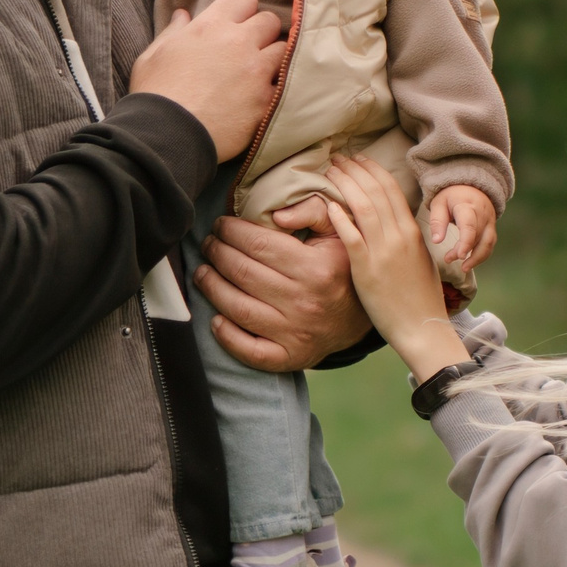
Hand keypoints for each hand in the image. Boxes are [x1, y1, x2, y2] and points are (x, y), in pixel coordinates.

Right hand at [129, 0, 284, 160]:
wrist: (166, 137)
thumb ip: (172, 32)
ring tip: (260, 73)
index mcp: (210, 26)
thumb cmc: (154, 95)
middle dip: (261, 32)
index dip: (241, 10)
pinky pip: (285, 85)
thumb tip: (182, 15)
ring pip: (283, 50)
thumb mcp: (152, 56)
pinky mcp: (266, 100)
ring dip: (273, 58)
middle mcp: (238, 42)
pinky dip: (277, 89)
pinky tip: (264, 97)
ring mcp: (256, 71)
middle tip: (249, 49)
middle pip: (269, 21)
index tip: (236, 24)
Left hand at [195, 206, 374, 371]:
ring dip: (211, 288)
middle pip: (243, 273)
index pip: (258, 244)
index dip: (231, 231)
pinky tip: (215, 319)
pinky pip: (250, 351)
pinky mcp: (290, 357)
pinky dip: (227, 337)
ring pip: (239, 308)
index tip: (220, 224)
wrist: (365, 316)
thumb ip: (312, 210)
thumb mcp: (339, 231)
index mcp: (316, 268)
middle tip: (208, 244)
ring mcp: (296, 333)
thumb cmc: (342, 266)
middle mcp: (305, 302)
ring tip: (202, 272)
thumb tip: (275, 214)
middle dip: (217, 253)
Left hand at [321, 157, 471, 379]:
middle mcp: (399, 236)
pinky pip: (351, 237)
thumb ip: (404, 237)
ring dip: (345, 185)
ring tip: (330, 172)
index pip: (391, 189)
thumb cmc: (419, 295)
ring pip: (363, 207)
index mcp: (413, 231)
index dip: (373, 169)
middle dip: (355, 169)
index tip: (358, 158)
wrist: (421, 326)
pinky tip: (328, 205)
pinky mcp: (368, 269)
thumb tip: (388, 221)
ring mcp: (384, 252)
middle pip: (375, 191)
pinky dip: (340, 218)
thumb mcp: (418, 258)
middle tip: (337, 158)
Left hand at [424, 184, 498, 271]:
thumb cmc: (450, 196)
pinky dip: (481, 255)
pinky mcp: (492, 228)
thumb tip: (437, 241)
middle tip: (448, 259)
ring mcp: (490, 221)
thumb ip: (437, 221)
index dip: (466, 242)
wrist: (470, 187)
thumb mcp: (439, 203)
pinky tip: (470, 262)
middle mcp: (483, 214)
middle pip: (477, 236)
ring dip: (476, 258)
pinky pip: (490, 244)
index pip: (470, 225)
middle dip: (464, 251)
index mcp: (467, 206)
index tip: (459, 256)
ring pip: (487, 243)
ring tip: (463, 268)